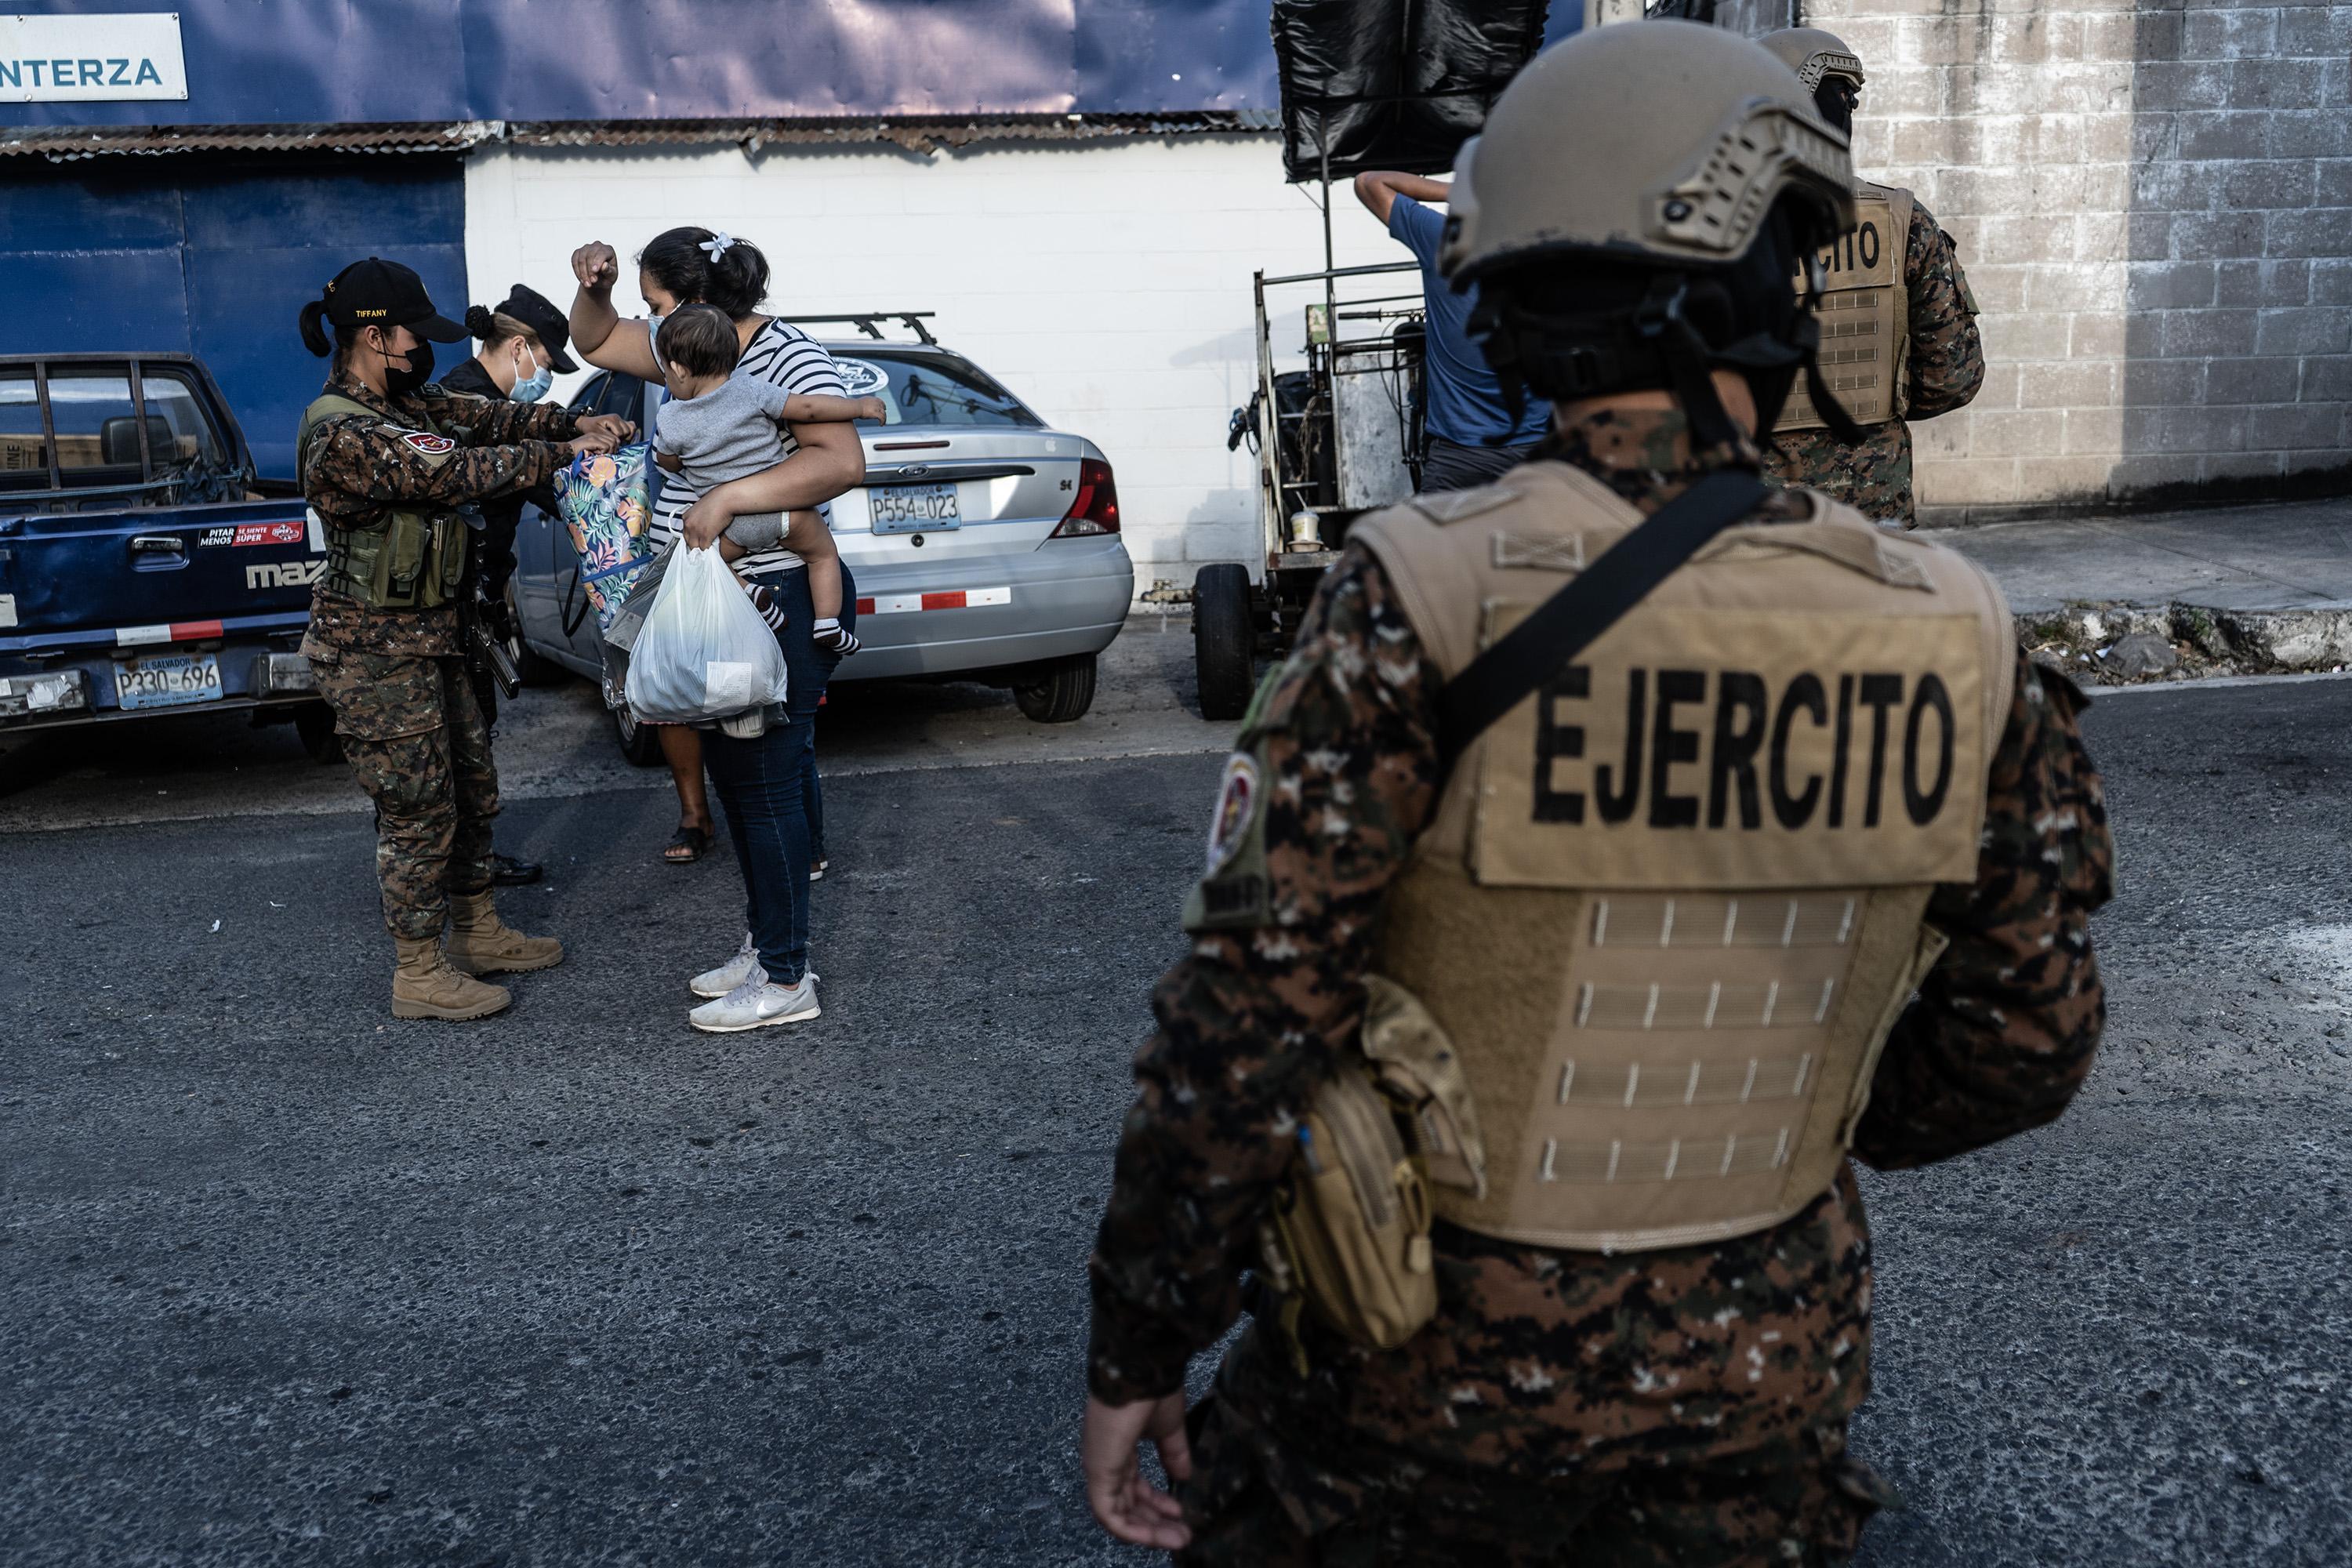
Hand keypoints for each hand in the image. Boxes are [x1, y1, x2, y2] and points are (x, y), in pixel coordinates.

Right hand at [566, 431, 617, 459]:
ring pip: (612, 443)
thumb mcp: (593, 452)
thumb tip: (614, 454)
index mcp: (598, 436)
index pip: (614, 439)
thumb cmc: (579, 455)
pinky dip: (604, 452)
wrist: (567, 451)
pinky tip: (596, 454)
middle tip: (606, 455)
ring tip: (600, 455)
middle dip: (613, 450)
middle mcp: (597, 434)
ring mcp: (594, 436)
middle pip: (615, 440)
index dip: (614, 448)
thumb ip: (602, 450)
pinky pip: (606, 446)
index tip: (609, 454)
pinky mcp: (592, 440)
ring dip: (609, 451)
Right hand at [571, 241, 618, 293]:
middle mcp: (597, 246)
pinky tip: (582, 280)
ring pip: (581, 259)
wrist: (598, 279)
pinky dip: (577, 272)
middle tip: (592, 282)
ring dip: (583, 273)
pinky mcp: (577, 253)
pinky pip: (574, 261)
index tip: (595, 271)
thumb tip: (604, 265)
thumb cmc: (607, 276)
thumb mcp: (612, 276)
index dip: (597, 261)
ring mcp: (586, 248)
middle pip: (590, 256)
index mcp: (608, 250)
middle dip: (590, 270)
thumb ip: (609, 271)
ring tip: (587, 284)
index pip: (601, 253)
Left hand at [576, 413, 635, 445]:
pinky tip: (623, 437)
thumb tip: (618, 442)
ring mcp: (620, 419)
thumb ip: (608, 437)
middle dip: (622, 438)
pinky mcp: (621, 422)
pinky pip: (632, 427)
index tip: (608, 441)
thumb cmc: (589, 427)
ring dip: (626, 436)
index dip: (615, 440)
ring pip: (632, 429)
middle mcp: (617, 418)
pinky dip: (629, 433)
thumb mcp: (596, 433)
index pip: (620, 433)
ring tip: (618, 439)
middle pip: (628, 431)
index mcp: (612, 419)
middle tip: (613, 440)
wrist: (586, 422)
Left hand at [681, 493, 731, 549]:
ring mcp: (696, 531)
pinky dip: (709, 550)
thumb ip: (699, 518)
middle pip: (688, 542)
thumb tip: (703, 525)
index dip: (692, 539)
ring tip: (708, 549)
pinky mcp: (705, 536)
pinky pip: (704, 549)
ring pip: (695, 547)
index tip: (698, 541)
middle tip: (703, 547)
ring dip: (702, 549)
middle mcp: (688, 524)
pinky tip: (713, 549)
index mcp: (686, 517)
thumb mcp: (702, 508)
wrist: (726, 499)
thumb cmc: (718, 501)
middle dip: (696, 545)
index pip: (685, 533)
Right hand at [855, 395, 887, 422]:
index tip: (883, 409)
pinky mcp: (877, 413)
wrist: (855, 406)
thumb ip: (866, 404)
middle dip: (884, 413)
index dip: (883, 406)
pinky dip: (882, 422)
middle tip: (883, 418)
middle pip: (883, 409)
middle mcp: (876, 403)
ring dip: (884, 419)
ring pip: (884, 414)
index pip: (881, 402)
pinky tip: (881, 424)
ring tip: (882, 423)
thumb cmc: (856, 405)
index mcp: (873, 399)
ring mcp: (877, 408)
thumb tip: (864, 407)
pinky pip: (882, 418)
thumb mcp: (862, 402)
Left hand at [1081, 1391, 1192, 1550]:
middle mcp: (1106, 1460)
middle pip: (1127, 1504)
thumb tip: (1184, 1476)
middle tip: (1183, 1535)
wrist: (1139, 1371)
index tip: (1180, 1513)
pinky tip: (1153, 1537)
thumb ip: (1173, 1453)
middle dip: (1155, 1523)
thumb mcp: (1168, 1428)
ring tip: (1177, 1539)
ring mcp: (1100, 1467)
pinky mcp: (1098, 1473)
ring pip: (1118, 1514)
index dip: (1156, 1503)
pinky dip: (1130, 1530)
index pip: (1134, 1486)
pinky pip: (1108, 1514)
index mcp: (1119, 1448)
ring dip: (1148, 1531)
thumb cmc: (1152, 1391)